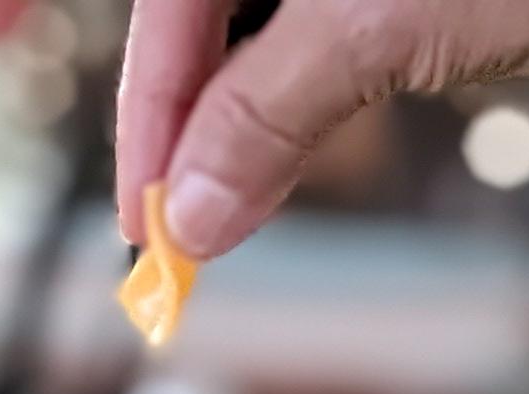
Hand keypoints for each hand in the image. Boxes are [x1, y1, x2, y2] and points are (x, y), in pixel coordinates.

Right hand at [114, 0, 528, 259]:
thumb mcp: (380, 27)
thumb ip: (269, 109)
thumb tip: (192, 214)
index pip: (169, 1)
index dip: (152, 113)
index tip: (148, 222)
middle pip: (203, 13)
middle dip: (188, 121)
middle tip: (180, 235)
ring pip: (256, 25)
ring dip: (238, 116)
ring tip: (230, 207)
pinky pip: (310, 24)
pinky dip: (292, 93)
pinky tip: (284, 151)